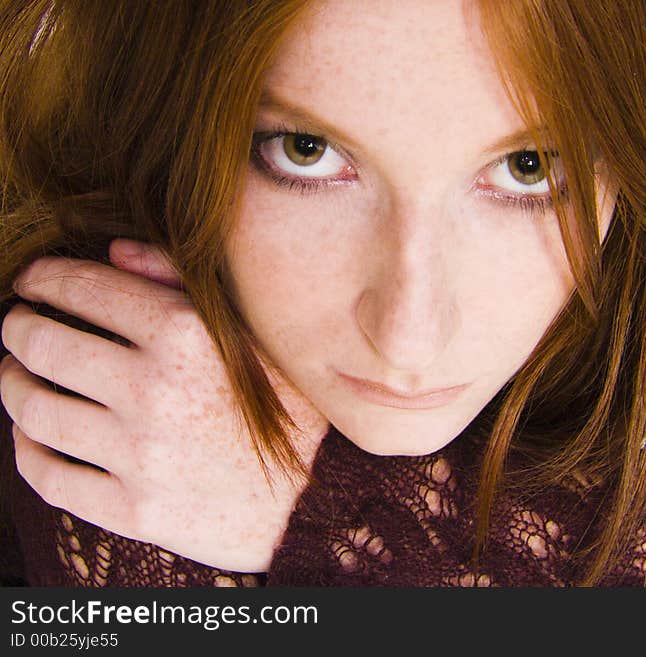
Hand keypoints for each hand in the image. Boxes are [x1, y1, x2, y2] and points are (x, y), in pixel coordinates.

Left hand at [0, 239, 328, 571]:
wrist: (315, 500)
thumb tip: (114, 251)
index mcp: (188, 337)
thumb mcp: (255, 333)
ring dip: (13, 385)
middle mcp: (155, 392)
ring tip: (15, 376)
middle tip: (16, 326)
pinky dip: (26, 451)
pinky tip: (30, 436)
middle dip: (19, 328)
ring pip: (36, 411)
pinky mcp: (132, 510)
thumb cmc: (288, 407)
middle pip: (45, 347)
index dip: (45, 280)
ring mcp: (139, 455)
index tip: (31, 281)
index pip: (88, 290)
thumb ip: (186, 283)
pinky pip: (48, 476)